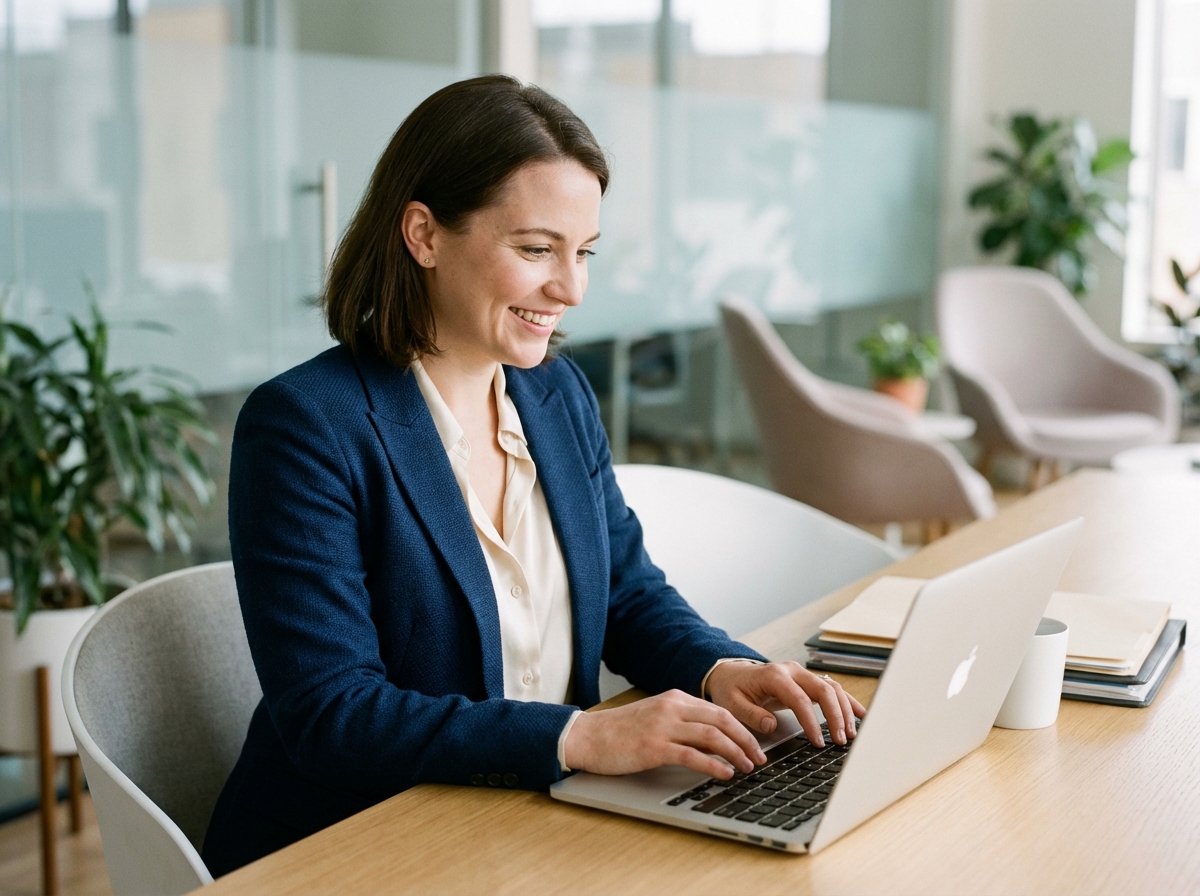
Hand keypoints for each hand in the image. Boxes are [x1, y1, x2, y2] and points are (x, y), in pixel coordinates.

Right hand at [563, 689, 767, 779]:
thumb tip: (713, 742)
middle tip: (760, 758)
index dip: (742, 728)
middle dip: (746, 740)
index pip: (719, 710)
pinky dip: (714, 765)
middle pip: (722, 719)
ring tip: (748, 768)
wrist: (587, 736)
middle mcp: (672, 708)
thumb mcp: (655, 718)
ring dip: (735, 753)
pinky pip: (693, 755)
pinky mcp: (654, 747)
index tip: (755, 744)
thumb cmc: (619, 732)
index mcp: (675, 699)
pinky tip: (725, 774)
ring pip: (712, 736)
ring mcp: (663, 726)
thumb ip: (682, 724)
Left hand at [705, 661, 864, 746]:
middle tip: (839, 740)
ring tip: (849, 734)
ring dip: (844, 710)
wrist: (731, 673)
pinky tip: (859, 715)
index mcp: (775, 676)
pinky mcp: (807, 680)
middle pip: (823, 690)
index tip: (818, 742)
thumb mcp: (732, 704)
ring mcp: (801, 674)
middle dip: (835, 716)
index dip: (812, 721)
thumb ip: (751, 715)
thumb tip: (771, 725)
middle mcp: (792, 671)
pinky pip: (831, 688)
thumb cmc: (732, 689)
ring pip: (832, 688)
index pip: (800, 699)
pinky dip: (846, 701)